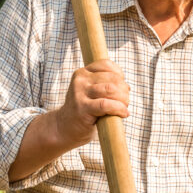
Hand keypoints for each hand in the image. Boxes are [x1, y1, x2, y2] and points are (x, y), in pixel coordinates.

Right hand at [7, 59, 127, 182]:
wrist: (65, 128)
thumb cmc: (85, 111)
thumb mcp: (93, 93)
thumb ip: (107, 86)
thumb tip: (127, 87)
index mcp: (83, 73)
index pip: (107, 65)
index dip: (119, 75)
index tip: (122, 87)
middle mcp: (80, 80)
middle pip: (112, 78)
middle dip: (124, 90)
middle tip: (125, 101)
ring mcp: (79, 93)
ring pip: (110, 89)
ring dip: (123, 99)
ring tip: (124, 108)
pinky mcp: (82, 108)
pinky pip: (105, 104)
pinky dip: (119, 108)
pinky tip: (123, 114)